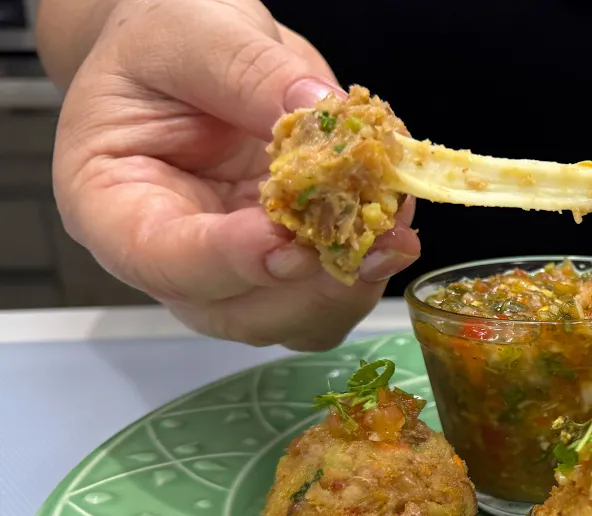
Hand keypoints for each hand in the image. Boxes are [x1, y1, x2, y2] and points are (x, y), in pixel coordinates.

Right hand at [51, 0, 419, 349]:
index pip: (162, 259)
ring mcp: (234, 272)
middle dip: (313, 286)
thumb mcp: (192, 34)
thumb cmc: (164, 44)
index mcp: (112, 203)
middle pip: (239, 312)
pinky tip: (393, 215)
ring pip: (297, 319)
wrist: (195, 55)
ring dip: (354, 281)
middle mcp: (172, 257)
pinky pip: (332, 292)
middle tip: (373, 239)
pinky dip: (371, 263)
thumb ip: (247, 73)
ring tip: (394, 223)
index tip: (288, 243)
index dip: (229, 261)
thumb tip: (318, 111)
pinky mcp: (288, 266)